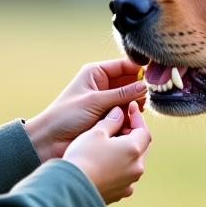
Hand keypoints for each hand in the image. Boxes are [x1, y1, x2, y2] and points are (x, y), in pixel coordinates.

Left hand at [24, 58, 146, 161]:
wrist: (50, 140)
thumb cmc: (66, 116)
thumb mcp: (94, 101)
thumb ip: (121, 94)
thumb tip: (144, 86)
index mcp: (96, 73)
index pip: (123, 66)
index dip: (139, 70)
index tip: (154, 77)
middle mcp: (103, 85)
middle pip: (130, 82)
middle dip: (139, 89)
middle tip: (150, 97)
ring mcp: (107, 102)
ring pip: (130, 99)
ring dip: (136, 105)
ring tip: (139, 111)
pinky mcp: (109, 118)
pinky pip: (126, 114)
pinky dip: (131, 117)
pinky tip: (134, 121)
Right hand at [63, 101, 150, 203]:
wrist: (72, 188)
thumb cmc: (83, 157)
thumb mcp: (96, 132)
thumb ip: (111, 120)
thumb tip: (119, 113)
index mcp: (133, 150)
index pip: (144, 130)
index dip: (137, 118)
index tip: (131, 107)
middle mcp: (136, 168)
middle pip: (141, 146)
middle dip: (132, 133)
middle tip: (120, 123)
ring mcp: (129, 183)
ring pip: (133, 162)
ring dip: (126, 150)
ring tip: (111, 142)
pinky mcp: (120, 193)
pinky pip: (124, 175)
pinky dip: (119, 165)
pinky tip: (106, 161)